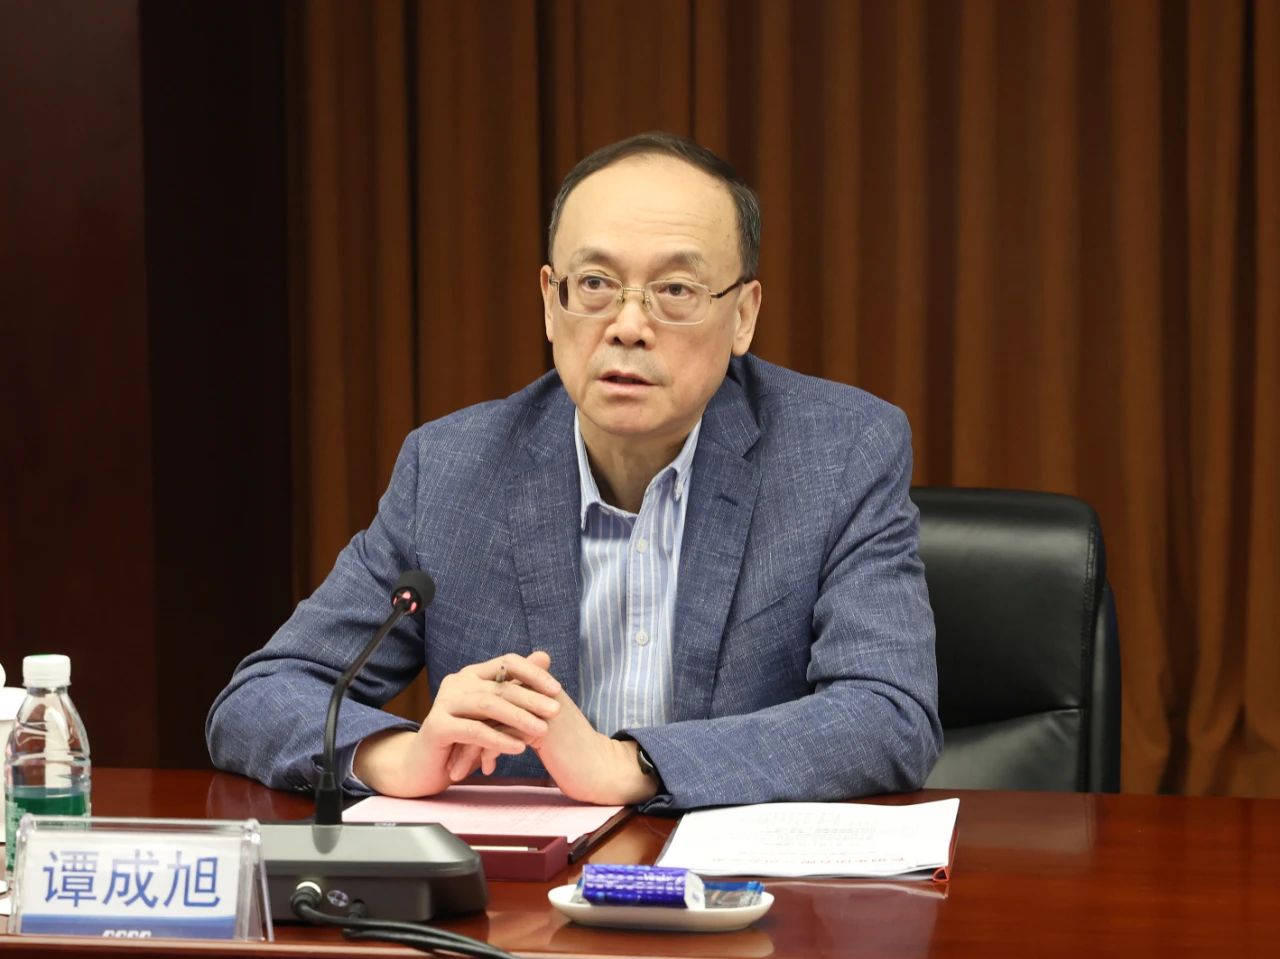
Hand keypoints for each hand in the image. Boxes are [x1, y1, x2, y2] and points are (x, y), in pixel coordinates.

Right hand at [352, 652, 560, 797]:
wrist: (425, 766)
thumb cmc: (465, 738)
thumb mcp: (494, 713)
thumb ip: (516, 686)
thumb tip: (545, 655)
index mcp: (472, 674)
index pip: (507, 662)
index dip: (533, 673)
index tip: (557, 689)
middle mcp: (457, 683)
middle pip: (499, 685)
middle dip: (531, 698)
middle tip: (556, 711)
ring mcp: (444, 703)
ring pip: (487, 705)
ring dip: (518, 717)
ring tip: (542, 730)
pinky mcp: (437, 726)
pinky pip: (473, 730)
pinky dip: (498, 739)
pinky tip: (519, 748)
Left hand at [444, 656, 660, 805]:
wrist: (600, 771)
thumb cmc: (572, 754)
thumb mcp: (543, 730)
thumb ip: (521, 718)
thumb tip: (492, 722)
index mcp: (539, 689)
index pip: (492, 694)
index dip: (471, 718)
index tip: (456, 739)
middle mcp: (539, 693)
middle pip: (487, 705)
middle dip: (463, 732)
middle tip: (449, 755)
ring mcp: (541, 709)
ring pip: (491, 720)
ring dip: (470, 747)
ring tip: (458, 770)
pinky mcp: (544, 729)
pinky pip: (503, 736)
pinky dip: (489, 754)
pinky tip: (485, 770)